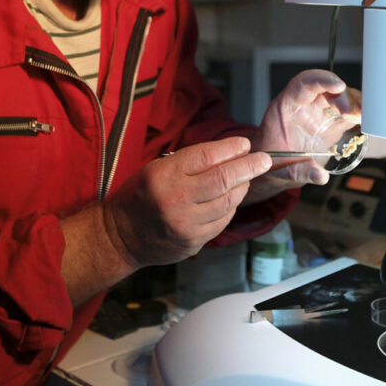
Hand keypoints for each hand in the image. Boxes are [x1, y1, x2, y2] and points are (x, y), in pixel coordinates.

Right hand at [103, 136, 270, 267]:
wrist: (121, 236)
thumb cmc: (140, 196)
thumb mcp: (156, 168)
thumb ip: (190, 162)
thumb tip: (229, 153)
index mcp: (164, 176)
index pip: (206, 157)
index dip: (230, 148)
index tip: (245, 144)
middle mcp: (176, 200)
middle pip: (223, 180)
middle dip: (249, 167)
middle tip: (264, 160)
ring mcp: (186, 224)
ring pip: (228, 202)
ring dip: (242, 187)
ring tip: (246, 177)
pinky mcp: (194, 242)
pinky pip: (222, 221)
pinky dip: (231, 207)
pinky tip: (230, 199)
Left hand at [245, 69, 360, 202]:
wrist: (273, 164)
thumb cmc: (272, 160)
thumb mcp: (282, 168)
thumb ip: (301, 171)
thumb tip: (320, 176)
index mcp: (288, 105)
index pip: (305, 83)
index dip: (322, 80)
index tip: (338, 86)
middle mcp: (306, 104)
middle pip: (329, 89)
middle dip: (345, 97)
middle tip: (355, 112)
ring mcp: (321, 112)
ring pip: (342, 97)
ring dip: (356, 104)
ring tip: (364, 118)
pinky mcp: (333, 122)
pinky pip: (349, 112)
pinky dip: (361, 115)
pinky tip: (368, 122)